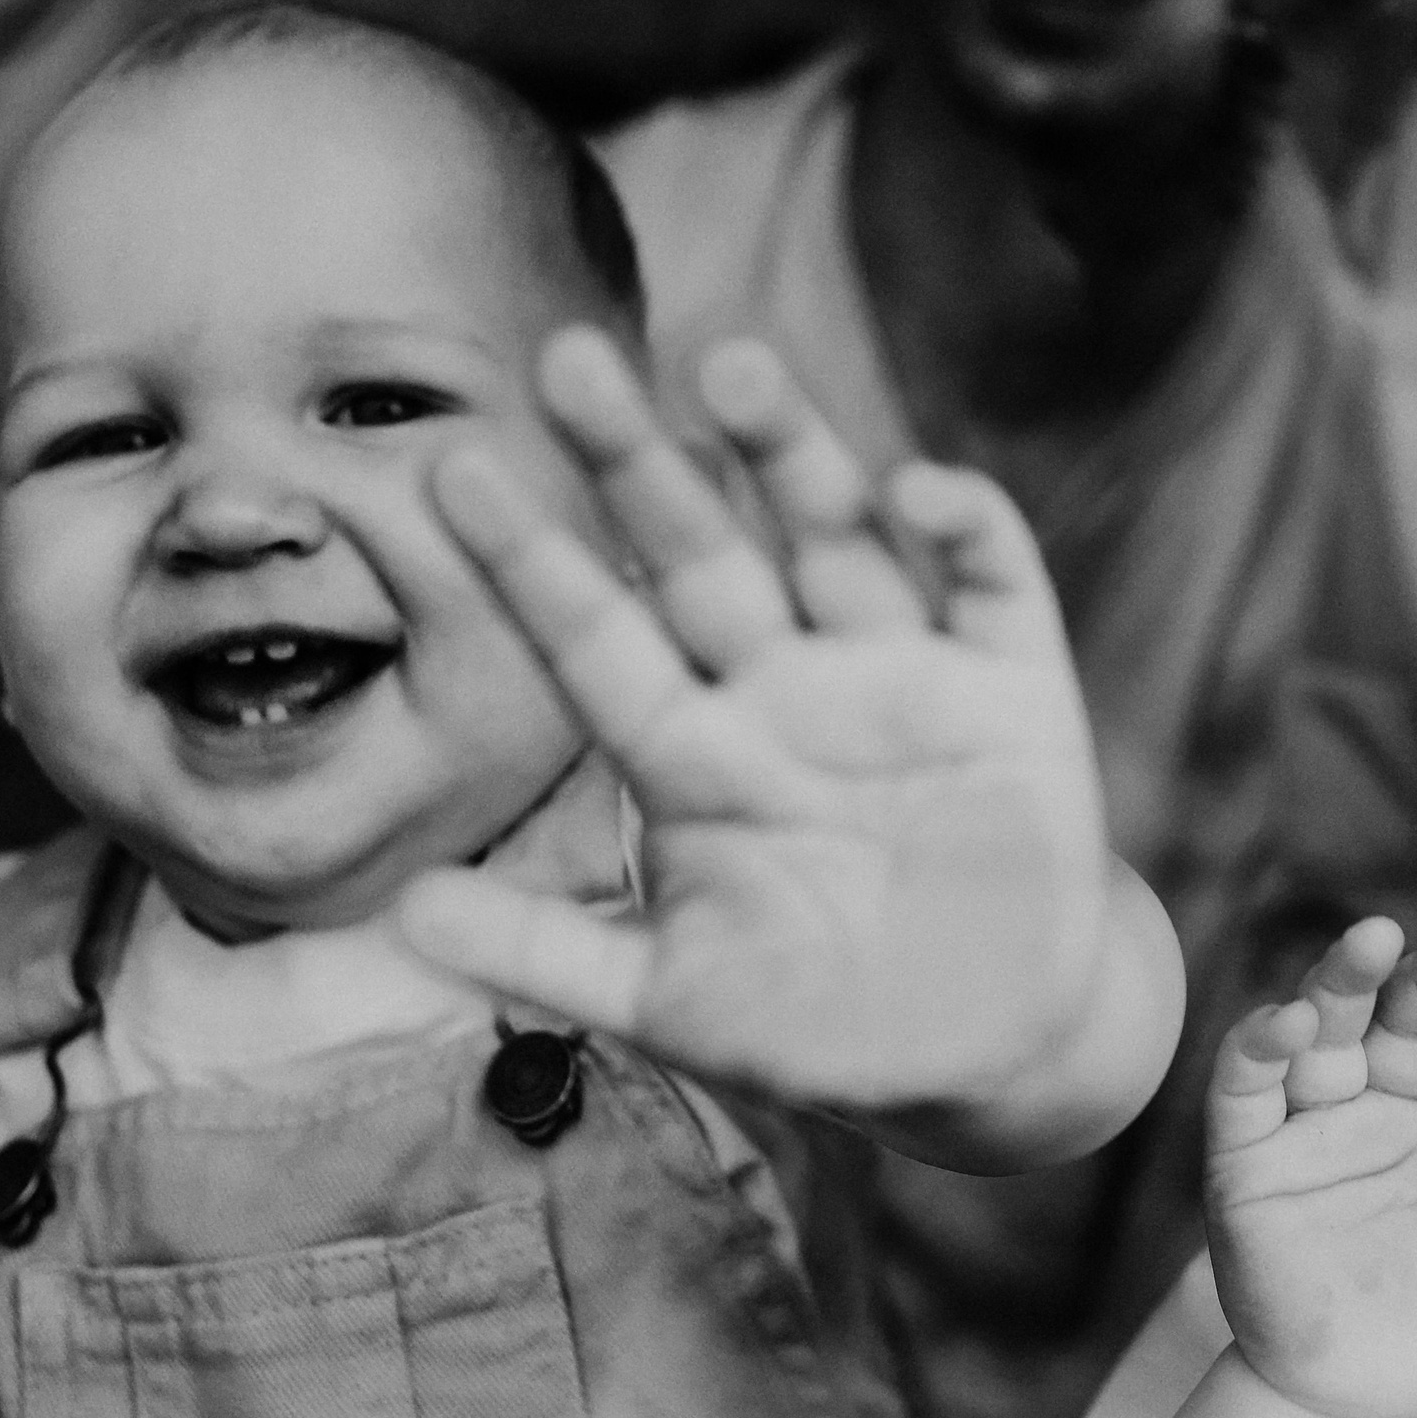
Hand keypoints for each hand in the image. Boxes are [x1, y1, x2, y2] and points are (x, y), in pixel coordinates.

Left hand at [402, 329, 1123, 1139]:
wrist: (984, 1057)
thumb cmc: (815, 1028)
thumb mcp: (672, 1002)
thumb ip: (548, 955)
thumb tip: (401, 913)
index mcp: (697, 758)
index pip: (596, 640)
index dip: (530, 562)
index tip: (449, 472)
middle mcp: (788, 692)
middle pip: (703, 555)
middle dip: (640, 462)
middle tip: (569, 360)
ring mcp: (901, 682)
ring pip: (836, 537)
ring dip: (792, 454)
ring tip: (732, 367)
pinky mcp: (1016, 692)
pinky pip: (993, 586)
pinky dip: (967, 529)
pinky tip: (920, 490)